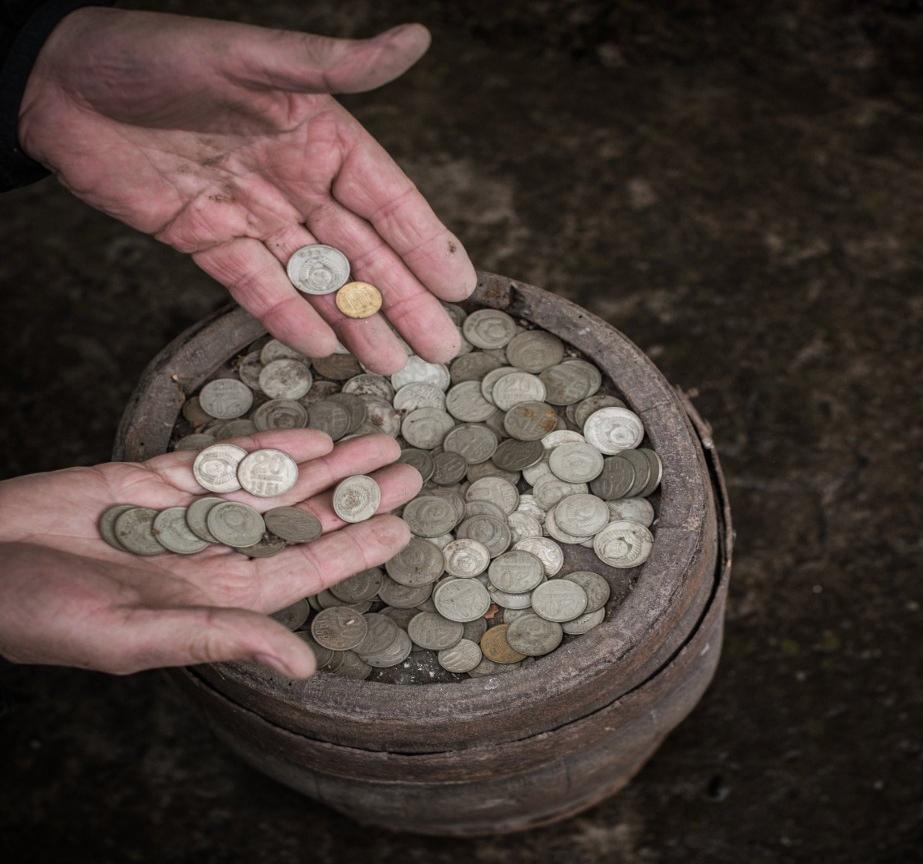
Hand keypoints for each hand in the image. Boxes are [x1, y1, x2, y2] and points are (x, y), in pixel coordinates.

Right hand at [0, 430, 420, 677]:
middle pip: (302, 523)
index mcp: (214, 600)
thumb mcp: (134, 637)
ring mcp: (185, 515)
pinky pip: (223, 461)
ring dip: (325, 467)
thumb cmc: (39, 616)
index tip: (401, 527)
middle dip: (355, 498)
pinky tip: (310, 438)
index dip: (354, 550)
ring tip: (377, 446)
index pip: (302, 571)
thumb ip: (221, 640)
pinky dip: (266, 448)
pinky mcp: (151, 482)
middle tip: (410, 474)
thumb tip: (304, 665)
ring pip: (273, 486)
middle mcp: (211, 556)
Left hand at [17, 9, 475, 372]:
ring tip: (390, 363)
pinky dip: (287, 316)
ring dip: (354, 320)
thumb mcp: (250, 55)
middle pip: (361, 251)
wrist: (58, 83)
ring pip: (316, 278)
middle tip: (438, 348)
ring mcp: (254, 214)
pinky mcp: (209, 240)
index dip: (427, 244)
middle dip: (401, 300)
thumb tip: (416, 40)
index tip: (463, 287)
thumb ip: (333, 63)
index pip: (388, 199)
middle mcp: (295, 179)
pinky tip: (320, 347)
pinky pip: (256, 286)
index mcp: (319, 135)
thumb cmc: (154, 54)